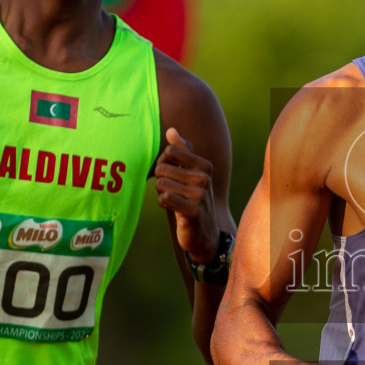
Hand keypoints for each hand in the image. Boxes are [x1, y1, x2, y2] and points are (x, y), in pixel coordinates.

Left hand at [154, 126, 218, 261]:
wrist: (203, 233)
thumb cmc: (192, 200)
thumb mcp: (189, 174)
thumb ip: (182, 151)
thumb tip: (171, 130)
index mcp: (204, 165)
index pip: (170, 151)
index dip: (163, 162)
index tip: (171, 174)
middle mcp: (204, 177)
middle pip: (162, 167)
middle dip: (160, 179)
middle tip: (170, 190)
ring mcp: (200, 194)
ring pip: (162, 183)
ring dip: (161, 193)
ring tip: (173, 200)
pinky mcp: (193, 211)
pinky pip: (165, 198)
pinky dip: (162, 203)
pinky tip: (171, 207)